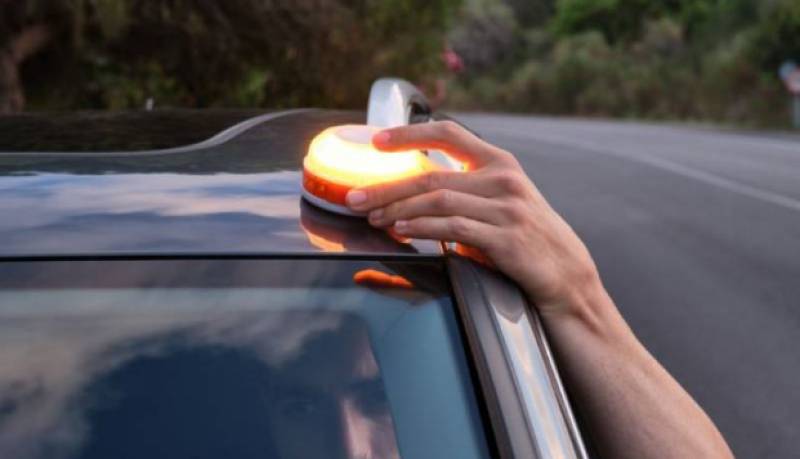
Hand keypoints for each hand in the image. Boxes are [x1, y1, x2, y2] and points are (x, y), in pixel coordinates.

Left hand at [345, 121, 602, 316]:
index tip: (377, 139)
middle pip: (432, 174)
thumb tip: (410, 196)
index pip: (450, 134)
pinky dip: (423, 227)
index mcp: (500, 163)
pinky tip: (403, 230)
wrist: (566, 275)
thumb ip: (465, 191)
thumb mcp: (500, 203)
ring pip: (439, 199)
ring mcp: (507, 208)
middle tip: (354, 197)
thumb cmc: (526, 238)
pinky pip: (454, 228)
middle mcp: (504, 179)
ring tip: (373, 217)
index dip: (410, 132)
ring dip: (398, 209)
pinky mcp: (506, 238)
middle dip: (386, 186)